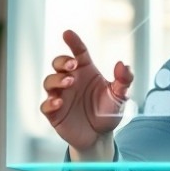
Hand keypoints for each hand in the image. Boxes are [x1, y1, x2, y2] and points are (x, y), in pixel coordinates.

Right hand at [40, 29, 133, 152]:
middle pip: (59, 63)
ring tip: (69, 82)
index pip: (78, 52)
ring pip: (49, 81)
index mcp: (86, 72)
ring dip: (57, 79)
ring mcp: (61, 96)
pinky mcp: (54, 113)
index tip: (67, 33)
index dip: (73, 42)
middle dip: (62, 61)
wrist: (100, 137)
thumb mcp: (120, 96)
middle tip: (72, 66)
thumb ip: (124, 80)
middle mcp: (71, 81)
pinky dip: (50, 102)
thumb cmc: (108, 112)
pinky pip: (45, 105)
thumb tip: (122, 64)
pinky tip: (60, 102)